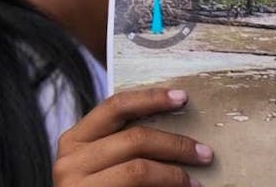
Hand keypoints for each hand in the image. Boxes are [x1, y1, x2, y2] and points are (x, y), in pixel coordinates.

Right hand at [54, 88, 212, 186]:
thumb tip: (178, 122)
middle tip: (205, 154)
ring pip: (138, 168)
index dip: (151, 98)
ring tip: (194, 182)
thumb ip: (127, 141)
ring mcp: (75, 185)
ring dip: (175, 174)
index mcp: (76, 139)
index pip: (116, 106)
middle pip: (135, 138)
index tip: (183, 97)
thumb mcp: (106, 158)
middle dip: (177, 144)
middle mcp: (70, 160)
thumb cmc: (103, 185)